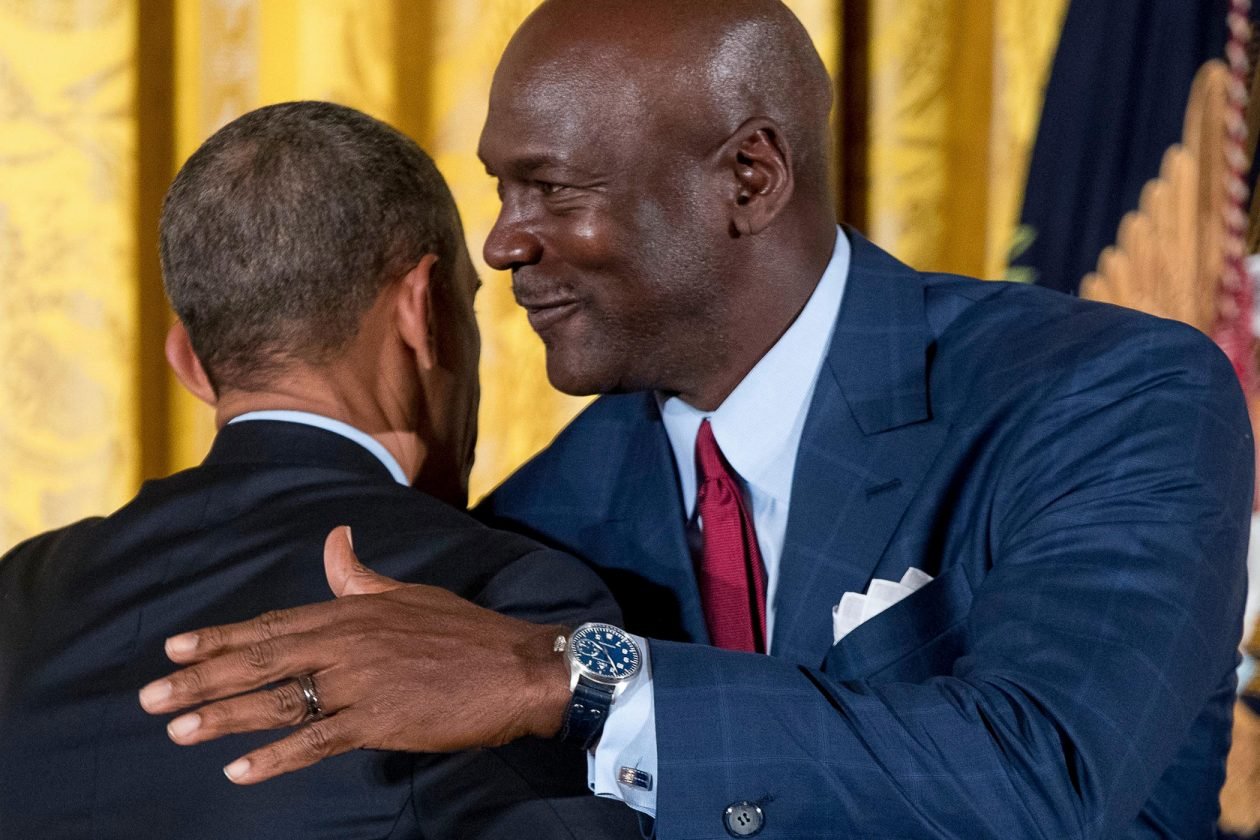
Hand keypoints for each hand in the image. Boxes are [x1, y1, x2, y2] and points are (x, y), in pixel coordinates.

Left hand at [138, 526, 572, 783]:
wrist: (517, 667)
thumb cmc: (464, 630)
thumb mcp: (408, 593)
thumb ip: (360, 575)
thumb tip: (335, 540)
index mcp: (351, 611)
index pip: (272, 623)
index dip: (221, 637)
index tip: (175, 646)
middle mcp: (346, 642)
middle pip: (260, 660)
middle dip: (200, 678)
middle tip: (151, 697)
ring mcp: (360, 681)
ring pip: (277, 699)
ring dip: (223, 716)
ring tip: (177, 732)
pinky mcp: (379, 719)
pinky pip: (315, 740)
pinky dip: (275, 757)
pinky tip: (239, 770)